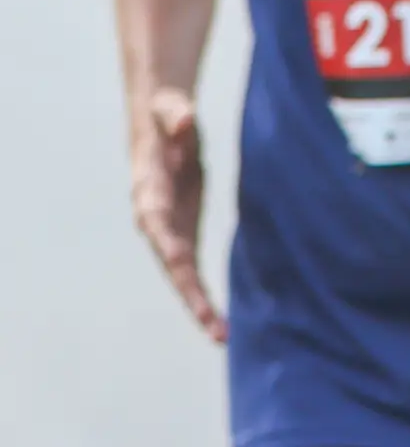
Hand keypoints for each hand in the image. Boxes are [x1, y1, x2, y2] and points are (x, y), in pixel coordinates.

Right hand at [131, 86, 224, 342]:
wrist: (161, 124)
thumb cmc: (167, 116)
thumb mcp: (172, 110)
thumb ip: (177, 116)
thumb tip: (186, 121)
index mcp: (150, 193)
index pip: (160, 227)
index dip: (172, 251)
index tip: (185, 273)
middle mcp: (156, 220)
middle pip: (172, 263)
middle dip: (191, 295)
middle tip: (213, 327)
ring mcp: (170, 231)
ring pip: (183, 275)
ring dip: (199, 306)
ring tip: (220, 336)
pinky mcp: (184, 234)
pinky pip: (193, 271)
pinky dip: (204, 295)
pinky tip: (221, 322)